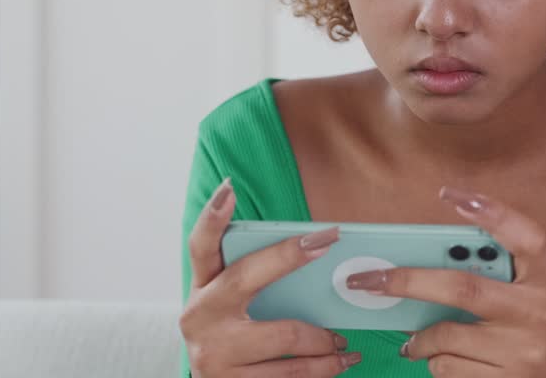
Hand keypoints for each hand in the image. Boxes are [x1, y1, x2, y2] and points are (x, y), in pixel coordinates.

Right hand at [180, 177, 361, 376]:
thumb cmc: (230, 337)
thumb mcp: (227, 306)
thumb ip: (251, 281)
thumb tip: (311, 250)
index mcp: (201, 290)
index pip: (201, 247)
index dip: (211, 217)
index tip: (229, 187)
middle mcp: (201, 317)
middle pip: (246, 277)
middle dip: (288, 257)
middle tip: (326, 244)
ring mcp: (215, 355)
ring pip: (284, 337)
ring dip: (324, 338)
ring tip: (345, 338)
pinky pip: (290, 375)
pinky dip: (323, 369)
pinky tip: (340, 362)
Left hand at [344, 186, 545, 376]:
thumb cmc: (536, 333)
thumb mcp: (531, 299)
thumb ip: (496, 277)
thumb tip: (424, 264)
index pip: (528, 236)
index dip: (492, 212)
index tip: (449, 195)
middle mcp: (539, 313)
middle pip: (462, 288)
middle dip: (408, 281)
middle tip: (370, 280)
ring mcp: (523, 351)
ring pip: (445, 336)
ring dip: (421, 339)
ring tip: (417, 341)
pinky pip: (448, 367)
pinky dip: (435, 362)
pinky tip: (444, 361)